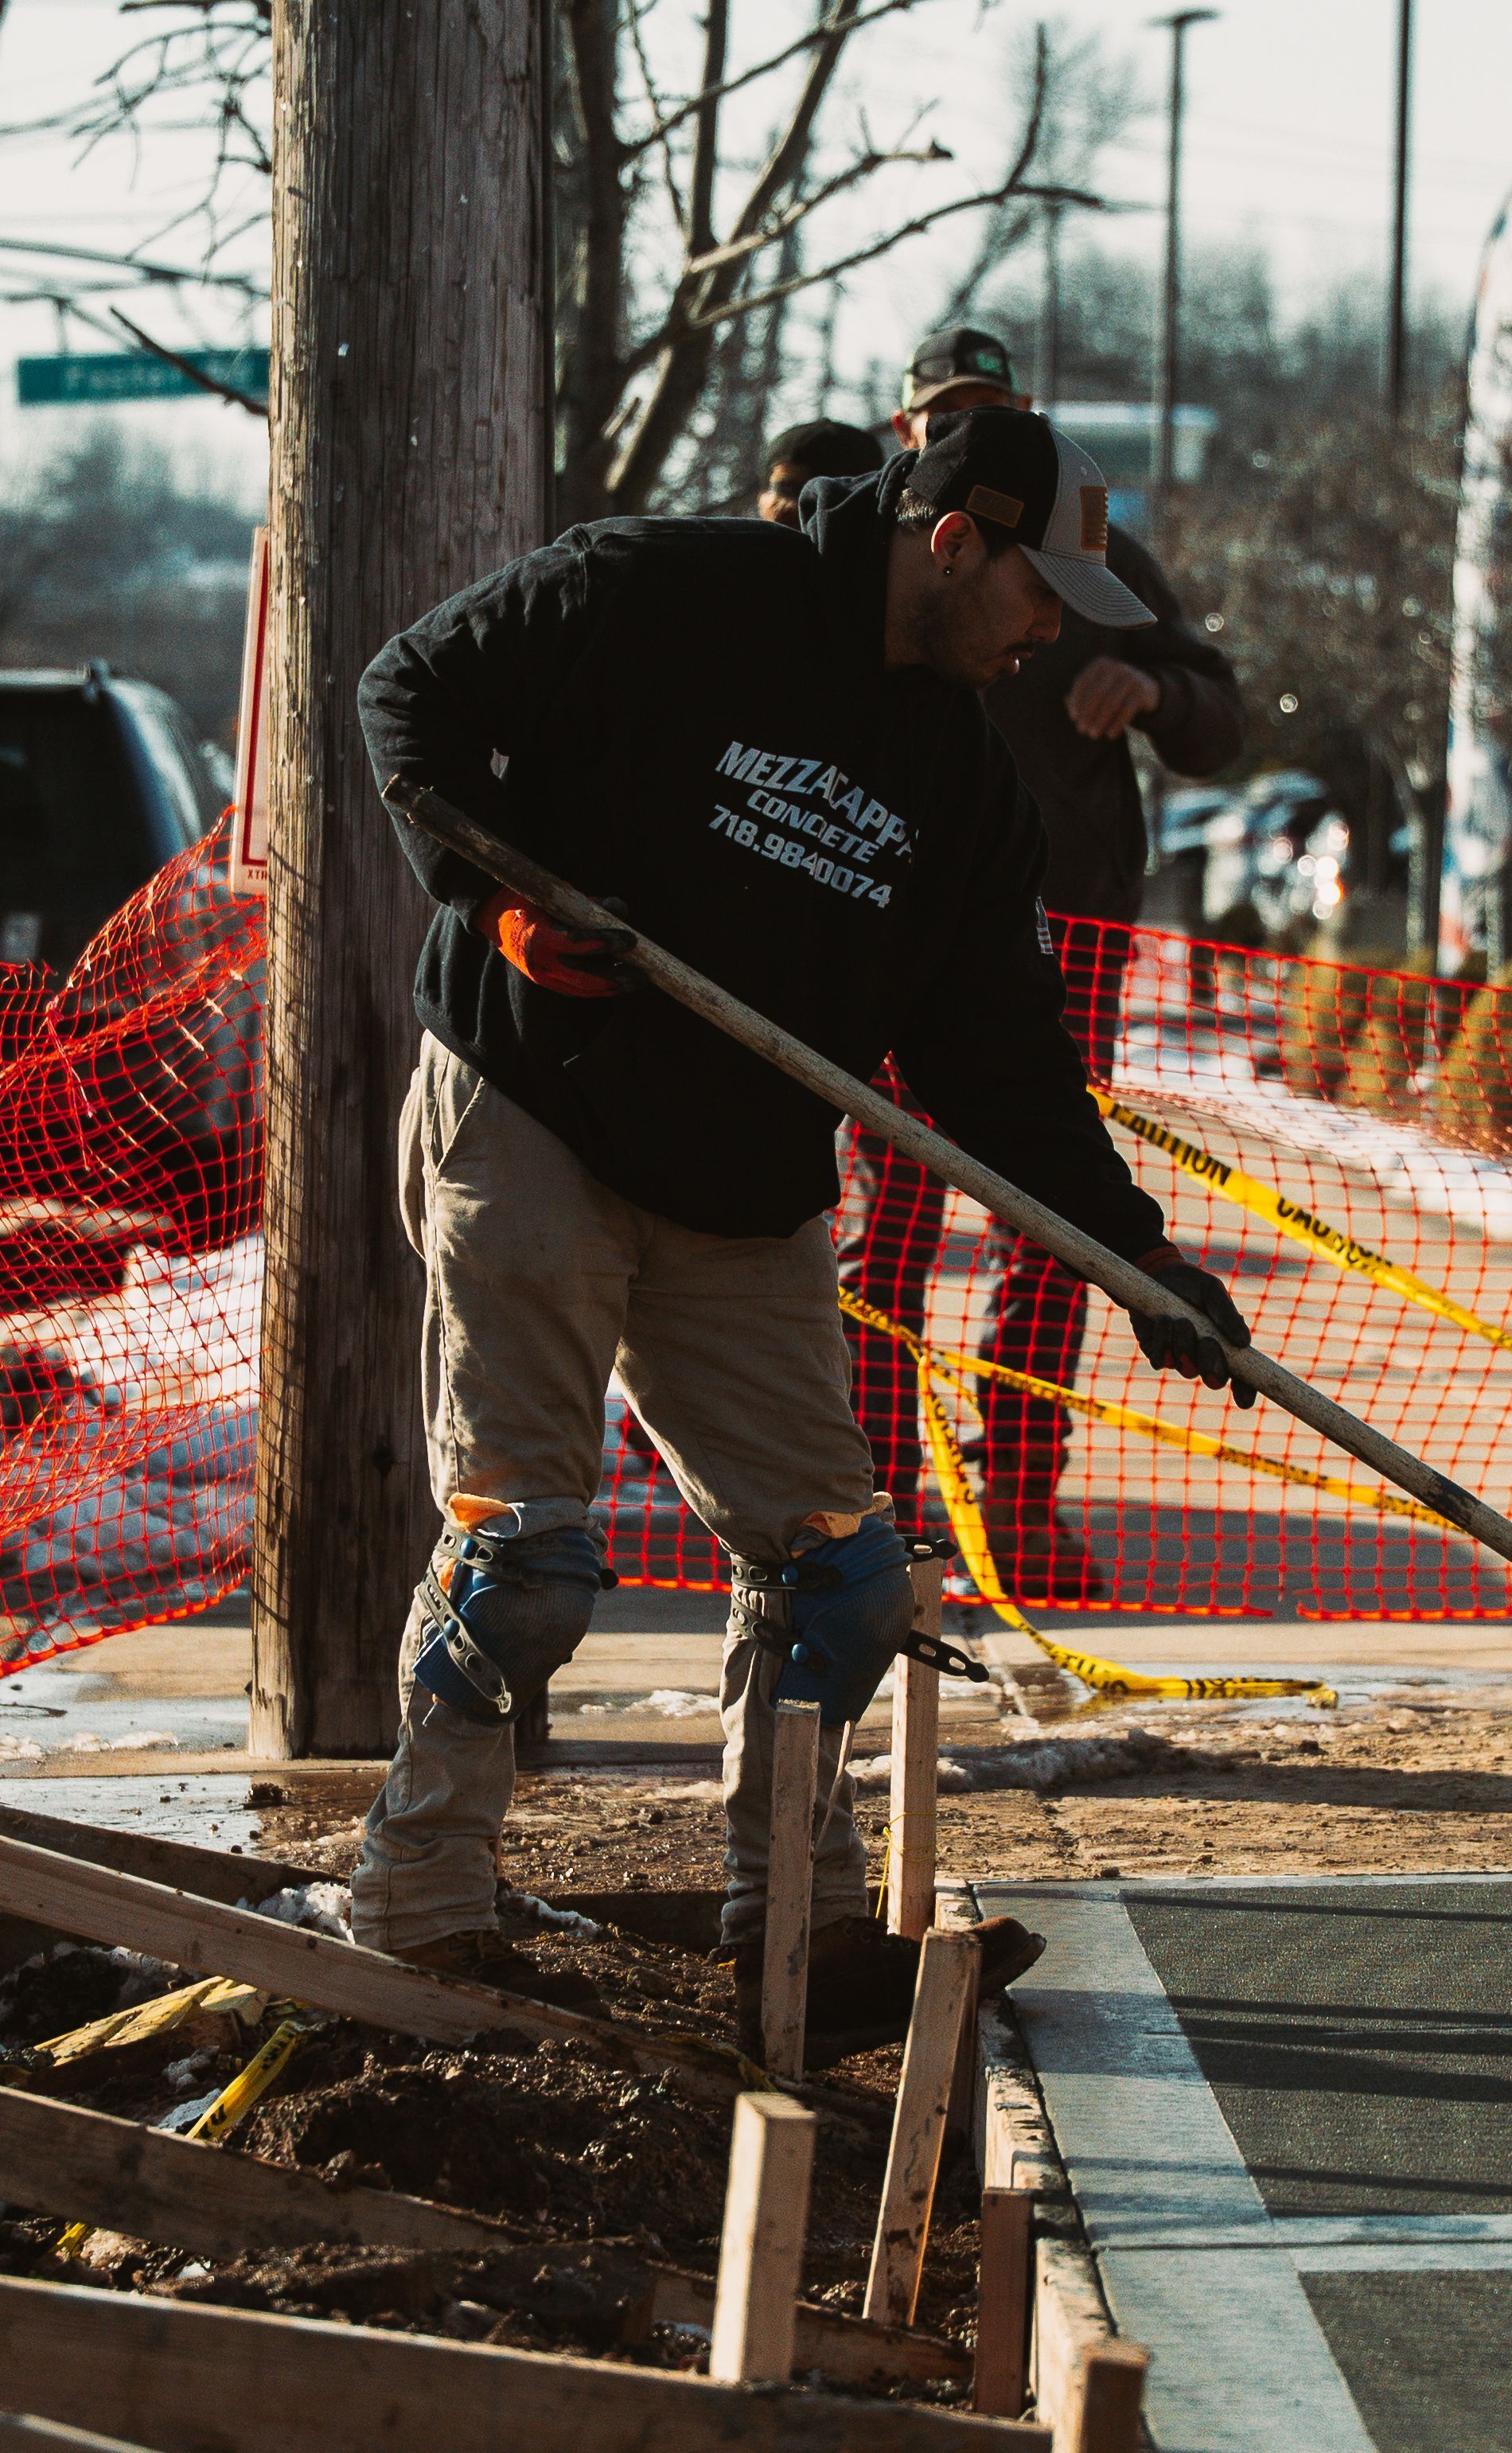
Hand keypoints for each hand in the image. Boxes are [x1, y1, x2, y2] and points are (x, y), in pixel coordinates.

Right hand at [478, 888, 632, 997]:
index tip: (630, 939)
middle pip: (584, 976)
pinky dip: (597, 989)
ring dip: (612, 988)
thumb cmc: (530, 899)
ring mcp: (540, 975)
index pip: (577, 942)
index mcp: (538, 934)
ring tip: (636, 983)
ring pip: (582, 989)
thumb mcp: (558, 895)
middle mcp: (539, 960)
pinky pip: (575, 990)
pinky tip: (616, 985)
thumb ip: (589, 903)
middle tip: (643, 975)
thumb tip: (621, 910)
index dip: (606, 942)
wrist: (494, 917)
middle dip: (616, 977)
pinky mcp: (544, 981)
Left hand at [1066, 657, 1160, 739]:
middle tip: (1082, 729)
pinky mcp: (1142, 691)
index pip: (1083, 682)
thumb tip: (1065, 702)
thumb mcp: (1099, 688)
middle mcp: (1116, 667)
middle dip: (1087, 713)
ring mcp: (1131, 678)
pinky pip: (1127, 710)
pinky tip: (1110, 735)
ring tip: (1093, 734)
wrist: (1147, 691)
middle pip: (1096, 693)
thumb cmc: (1114, 691)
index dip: (1076, 701)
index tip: (1073, 717)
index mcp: (1101, 664)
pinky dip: (1117, 724)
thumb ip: (1082, 694)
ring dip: (1100, 721)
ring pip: (1111, 702)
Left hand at [1128, 1245, 1254, 1407]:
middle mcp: (1206, 1356)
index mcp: (1227, 1344)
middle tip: (1208, 1342)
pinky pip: (1162, 1360)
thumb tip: (1245, 1342)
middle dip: (1212, 1364)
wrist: (1156, 1274)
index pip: (1242, 1374)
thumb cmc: (1191, 1284)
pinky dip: (1164, 1341)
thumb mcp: (1212, 1293)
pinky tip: (1163, 1320)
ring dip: (1185, 1344)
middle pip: (1215, 1379)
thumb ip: (1227, 1315)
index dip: (1245, 1390)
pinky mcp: (1159, 1354)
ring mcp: (1182, 1357)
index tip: (1245, 1400)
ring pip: (1187, 1369)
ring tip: (1180, 1320)